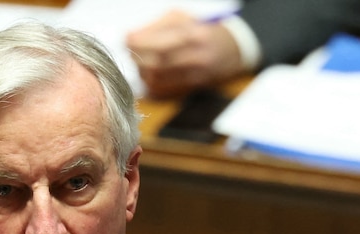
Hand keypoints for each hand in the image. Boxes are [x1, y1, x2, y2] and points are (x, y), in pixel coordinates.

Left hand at [126, 10, 243, 97]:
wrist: (233, 48)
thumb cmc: (203, 29)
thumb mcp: (182, 18)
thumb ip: (156, 27)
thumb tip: (130, 38)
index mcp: (192, 34)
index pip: (157, 42)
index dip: (136, 42)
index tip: (126, 38)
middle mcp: (195, 55)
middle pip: (155, 62)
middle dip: (137, 57)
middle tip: (131, 51)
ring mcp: (195, 74)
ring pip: (157, 78)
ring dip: (142, 71)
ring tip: (141, 61)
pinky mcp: (193, 87)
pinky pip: (164, 90)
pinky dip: (151, 83)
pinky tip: (151, 74)